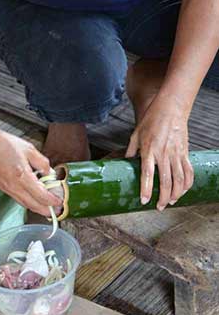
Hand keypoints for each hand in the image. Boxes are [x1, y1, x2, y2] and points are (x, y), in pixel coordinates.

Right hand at [0, 121, 61, 215]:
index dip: (52, 201)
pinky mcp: (2, 187)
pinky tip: (33, 200)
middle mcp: (14, 186)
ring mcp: (7, 188)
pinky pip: (18, 199)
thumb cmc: (1, 143)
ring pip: (25, 204)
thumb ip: (41, 162)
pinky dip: (28, 202)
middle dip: (46, 211)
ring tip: (47, 209)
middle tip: (56, 212)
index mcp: (22, 176)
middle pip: (33, 205)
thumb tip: (49, 172)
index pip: (41, 195)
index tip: (59, 202)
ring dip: (37, 208)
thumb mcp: (28, 148)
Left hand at [126, 96, 193, 210]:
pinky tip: (183, 191)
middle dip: (163, 197)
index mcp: (149, 150)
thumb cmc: (152, 119)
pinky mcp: (185, 152)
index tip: (144, 201)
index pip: (147, 174)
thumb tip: (125, 162)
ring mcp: (176, 153)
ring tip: (170, 202)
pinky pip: (188, 171)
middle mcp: (164, 153)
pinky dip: (187, 183)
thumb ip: (131, 150)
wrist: (172, 107)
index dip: (146, 189)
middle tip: (158, 207)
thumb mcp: (136, 134)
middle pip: (166, 180)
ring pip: (179, 179)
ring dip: (176, 193)